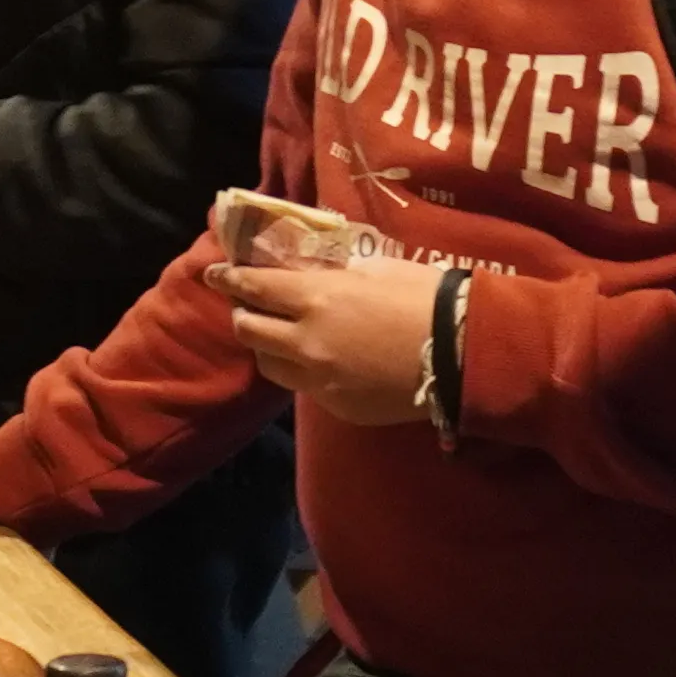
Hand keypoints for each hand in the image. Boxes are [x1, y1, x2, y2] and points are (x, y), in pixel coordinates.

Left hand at [222, 254, 448, 425]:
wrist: (461, 353)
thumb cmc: (424, 297)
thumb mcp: (375, 269)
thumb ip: (335, 273)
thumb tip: (314, 270)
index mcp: (315, 298)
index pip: (254, 287)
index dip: (229, 279)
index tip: (214, 273)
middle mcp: (306, 341)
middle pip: (249, 330)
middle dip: (243, 314)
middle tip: (248, 305)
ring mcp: (320, 380)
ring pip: (270, 365)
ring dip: (267, 347)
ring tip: (279, 336)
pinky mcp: (337, 407)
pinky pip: (305, 389)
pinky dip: (304, 372)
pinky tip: (322, 362)